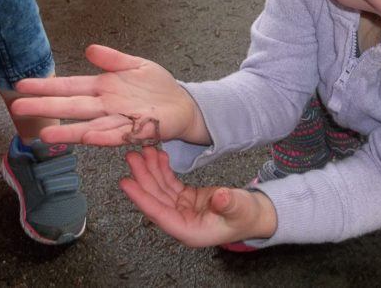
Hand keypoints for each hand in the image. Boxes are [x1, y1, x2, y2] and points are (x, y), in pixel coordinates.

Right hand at [11, 44, 209, 145]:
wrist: (182, 104)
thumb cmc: (157, 87)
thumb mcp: (136, 65)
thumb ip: (114, 59)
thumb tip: (90, 49)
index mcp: (104, 88)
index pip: (71, 87)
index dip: (48, 87)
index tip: (23, 86)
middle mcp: (107, 106)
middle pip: (74, 107)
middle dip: (47, 107)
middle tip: (19, 108)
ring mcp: (122, 119)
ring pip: (90, 126)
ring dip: (70, 131)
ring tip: (46, 134)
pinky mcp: (139, 131)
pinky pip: (120, 135)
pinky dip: (104, 137)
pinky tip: (89, 137)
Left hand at [120, 147, 276, 246]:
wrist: (254, 214)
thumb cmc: (247, 216)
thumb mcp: (240, 209)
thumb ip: (228, 204)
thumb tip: (219, 197)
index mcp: (189, 231)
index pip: (159, 214)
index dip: (142, 198)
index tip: (126, 183)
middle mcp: (181, 221)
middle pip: (155, 198)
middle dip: (143, 177)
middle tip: (133, 156)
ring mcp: (182, 209)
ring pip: (160, 189)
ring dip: (150, 170)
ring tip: (143, 151)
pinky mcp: (186, 199)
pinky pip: (169, 183)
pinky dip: (163, 169)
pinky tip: (158, 156)